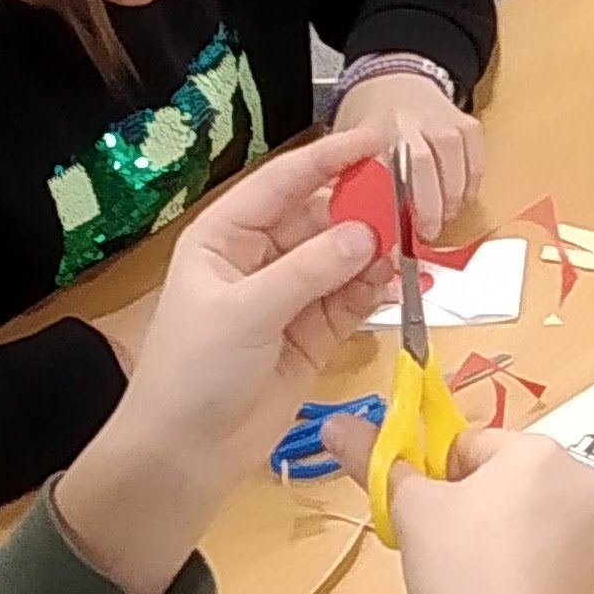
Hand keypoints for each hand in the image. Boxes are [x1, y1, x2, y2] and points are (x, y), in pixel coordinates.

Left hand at [55, 129, 388, 592]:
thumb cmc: (195, 370)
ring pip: (340, 260)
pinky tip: (398, 284)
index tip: (374, 141)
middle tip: (406, 208)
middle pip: (318, 220)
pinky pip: (350, 300)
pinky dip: (374, 291)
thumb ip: (308, 271)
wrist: (186, 452)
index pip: (281, 185)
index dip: (327, 160)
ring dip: (373, 254)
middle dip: (360, 212)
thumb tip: (366, 235)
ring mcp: (288, 298)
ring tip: (407, 252)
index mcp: (224, 237)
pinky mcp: (312, 335)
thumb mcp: (246, 311)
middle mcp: (258, 259)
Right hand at [317, 424, 593, 593]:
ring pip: (528, 509)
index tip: (426, 515)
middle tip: (445, 544)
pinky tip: (501, 588)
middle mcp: (580, 478)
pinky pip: (550, 545)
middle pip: (504, 474)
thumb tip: (336, 423)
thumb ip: (374, 458)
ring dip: (498, 527)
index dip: (436, 478)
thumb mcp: (409, 509)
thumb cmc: (460, 572)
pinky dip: (524, 557)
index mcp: (539, 450)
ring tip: (473, 570)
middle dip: (471, 501)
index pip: (468, 444)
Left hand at [336, 71, 482, 238]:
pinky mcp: (465, 122)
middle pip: (421, 162)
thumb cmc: (371, 120)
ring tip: (446, 216)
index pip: (384, 169)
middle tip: (428, 232)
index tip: (400, 229)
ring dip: (453, 194)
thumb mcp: (350, 145)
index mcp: (376, 129)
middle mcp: (409, 120)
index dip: (394, 202)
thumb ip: (356, 178)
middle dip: (428, 204)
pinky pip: (475, 153)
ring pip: (453, 156)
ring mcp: (441, 119)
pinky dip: (472, 179)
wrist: (395, 79)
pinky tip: (463, 196)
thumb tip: (365, 224)